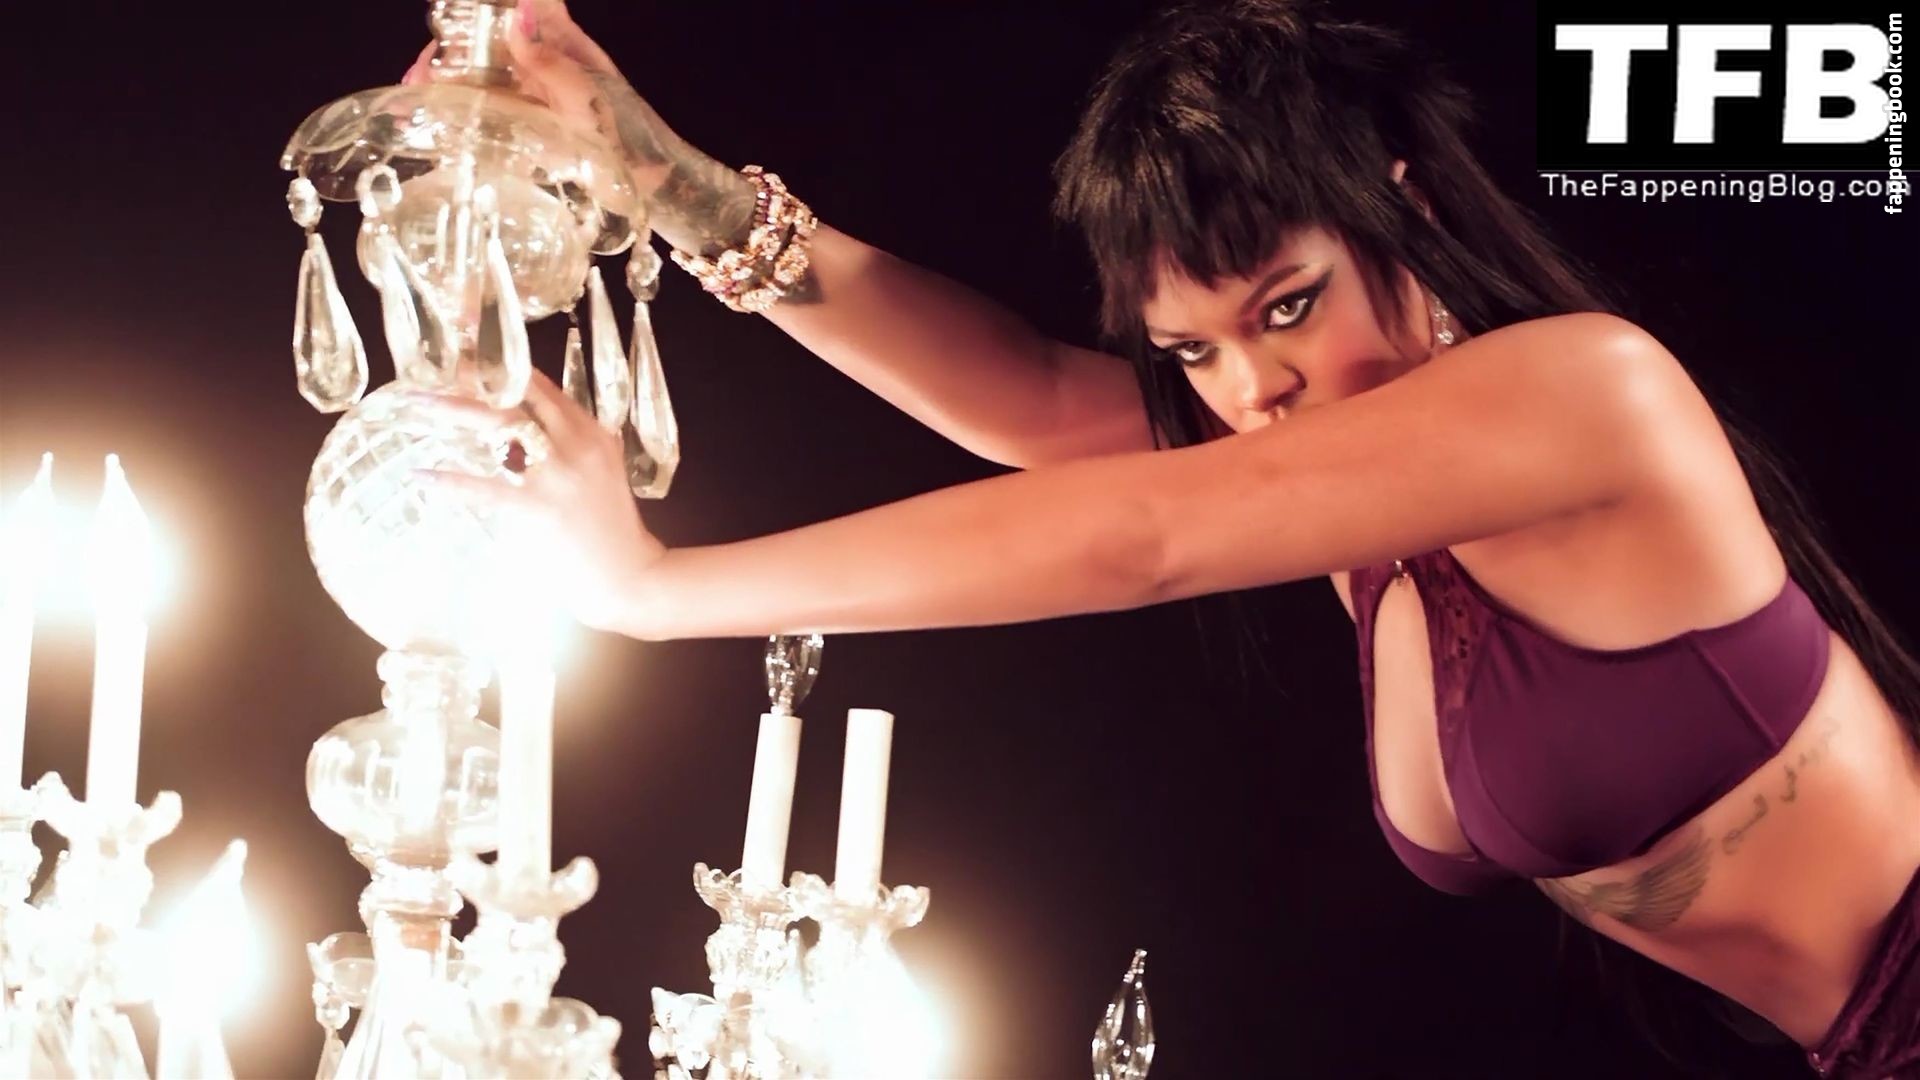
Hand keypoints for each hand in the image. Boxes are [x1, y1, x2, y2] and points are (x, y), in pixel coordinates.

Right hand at [401, 0, 755, 256]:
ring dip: (447, 86)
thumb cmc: (631, 141)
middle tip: (417, 82)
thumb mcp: (589, 100)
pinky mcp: (535, 128)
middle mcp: (547, 63)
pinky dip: (461, 114)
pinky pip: (491, 112)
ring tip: (415, 104)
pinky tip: (436, 126)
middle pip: (485, 42)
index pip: (516, 6)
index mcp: (565, 43)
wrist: (659, 192)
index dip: (476, 12)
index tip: (445, 21)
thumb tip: (516, 15)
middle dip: (447, 53)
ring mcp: (539, 95)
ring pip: (482, 78)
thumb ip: (552, 62)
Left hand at [411, 370, 663, 635]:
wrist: (633, 577)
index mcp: (591, 432)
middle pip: (515, 395)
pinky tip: (422, 476)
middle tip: (429, 374)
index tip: (468, 357)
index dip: (503, 367)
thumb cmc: (613, 530)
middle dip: (469, 379)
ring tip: (415, 407)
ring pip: (498, 427)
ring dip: (452, 411)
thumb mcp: (605, 473)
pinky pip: (484, 488)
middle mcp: (576, 443)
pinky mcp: (539, 509)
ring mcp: (558, 474)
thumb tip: (530, 433)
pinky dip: (449, 481)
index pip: (542, 387)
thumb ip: (575, 447)